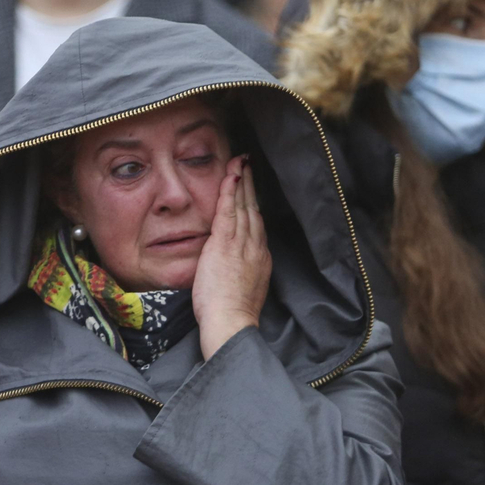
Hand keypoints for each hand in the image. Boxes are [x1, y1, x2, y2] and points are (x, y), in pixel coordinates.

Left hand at [191, 156, 271, 360]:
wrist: (231, 322)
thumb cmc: (232, 313)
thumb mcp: (245, 287)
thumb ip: (242, 270)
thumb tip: (235, 263)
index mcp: (260, 258)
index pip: (257, 223)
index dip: (255, 203)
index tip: (252, 188)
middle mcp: (255, 247)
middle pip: (254, 209)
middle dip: (251, 185)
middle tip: (249, 163)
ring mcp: (242, 243)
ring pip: (244, 205)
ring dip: (242, 181)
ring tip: (241, 161)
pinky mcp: (225, 243)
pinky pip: (229, 210)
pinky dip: (230, 190)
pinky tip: (231, 175)